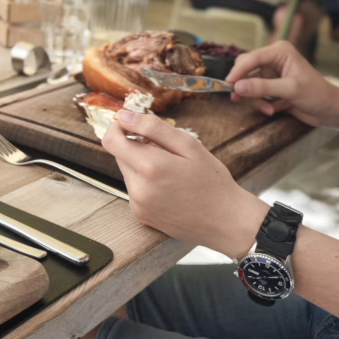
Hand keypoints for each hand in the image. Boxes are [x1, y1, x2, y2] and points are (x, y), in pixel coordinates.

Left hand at [102, 110, 266, 258]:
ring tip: (171, 171)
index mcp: (150, 167)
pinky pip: (134, 189)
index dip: (118, 127)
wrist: (227, 222)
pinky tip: (168, 187)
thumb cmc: (212, 181)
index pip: (111, 140)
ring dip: (141, 165)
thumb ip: (153, 128)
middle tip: (166, 151)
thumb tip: (123, 116)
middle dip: (136, 146)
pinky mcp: (140, 215)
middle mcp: (138, 188)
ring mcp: (138, 204)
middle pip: (120, 155)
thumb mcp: (189, 146)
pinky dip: (145, 182)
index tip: (132, 124)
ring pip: (127, 171)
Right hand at [226, 41, 338, 125]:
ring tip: (268, 109)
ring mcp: (271, 73)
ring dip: (255, 99)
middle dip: (244, 86)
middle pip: (245, 69)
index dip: (238, 72)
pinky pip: (254, 93)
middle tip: (238, 99)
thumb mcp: (290, 90)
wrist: (331, 111)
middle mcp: (273, 59)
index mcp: (279, 52)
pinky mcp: (270, 86)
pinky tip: (272, 109)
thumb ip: (263, 88)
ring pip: (247, 84)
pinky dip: (260, 103)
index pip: (251, 58)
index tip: (228, 85)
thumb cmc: (317, 95)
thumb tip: (238, 87)